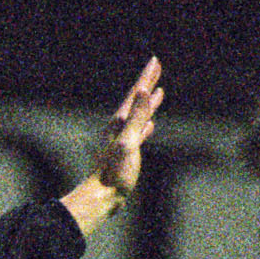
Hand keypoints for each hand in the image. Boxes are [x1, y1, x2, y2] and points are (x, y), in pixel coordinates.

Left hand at [60, 55, 163, 236]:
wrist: (101, 197)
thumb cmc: (114, 172)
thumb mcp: (128, 142)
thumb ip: (136, 117)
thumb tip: (144, 90)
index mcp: (119, 123)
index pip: (135, 94)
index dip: (146, 77)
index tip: (155, 61)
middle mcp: (119, 128)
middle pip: (136, 101)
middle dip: (147, 84)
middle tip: (156, 68)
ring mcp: (122, 140)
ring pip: (138, 115)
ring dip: (148, 103)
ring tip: (158, 92)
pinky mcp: (126, 154)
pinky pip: (139, 133)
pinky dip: (146, 125)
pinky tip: (151, 125)